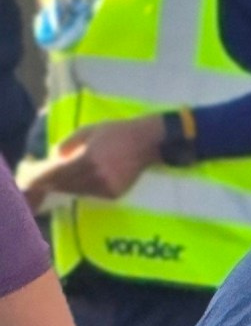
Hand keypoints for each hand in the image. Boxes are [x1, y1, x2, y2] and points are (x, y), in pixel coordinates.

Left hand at [17, 113, 165, 202]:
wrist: (146, 143)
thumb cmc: (115, 132)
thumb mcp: (87, 130)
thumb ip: (68, 145)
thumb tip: (52, 159)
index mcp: (88, 158)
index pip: (57, 172)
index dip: (41, 176)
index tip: (29, 177)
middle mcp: (96, 176)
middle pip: (65, 184)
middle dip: (49, 183)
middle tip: (38, 181)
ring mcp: (106, 187)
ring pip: (76, 191)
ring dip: (64, 187)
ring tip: (55, 182)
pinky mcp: (113, 194)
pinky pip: (89, 194)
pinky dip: (81, 189)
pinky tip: (78, 182)